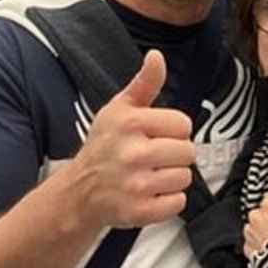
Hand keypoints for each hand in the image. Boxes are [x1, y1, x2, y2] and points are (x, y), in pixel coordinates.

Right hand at [70, 50, 194, 226]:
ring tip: (151, 175)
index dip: (174, 131)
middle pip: (188, 152)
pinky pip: (177, 204)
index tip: (156, 135)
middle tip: (154, 158)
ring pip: (184, 178)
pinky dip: (169, 202)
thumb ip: (144, 83)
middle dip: (175, 155)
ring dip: (172, 178)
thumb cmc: (104, 145)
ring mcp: (135, 185)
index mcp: (130, 123)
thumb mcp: (119, 109)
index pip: (184, 124)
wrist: (79, 191)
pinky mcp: (138, 211)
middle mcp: (132, 153)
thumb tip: (157, 56)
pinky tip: (150, 194)